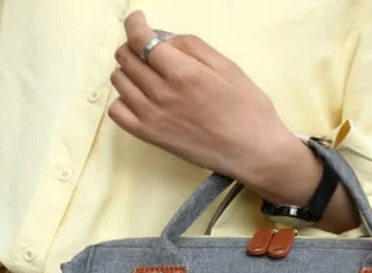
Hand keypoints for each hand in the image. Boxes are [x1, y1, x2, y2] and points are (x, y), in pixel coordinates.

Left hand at [108, 10, 297, 180]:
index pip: (139, 38)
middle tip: (150, 51)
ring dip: (128, 71)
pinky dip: (122, 100)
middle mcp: (162, 93)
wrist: (254, 152)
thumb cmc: (247, 110)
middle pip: (126, 58)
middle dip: (134, 46)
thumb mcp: (226, 66)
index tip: (138, 20)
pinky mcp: (151, 137)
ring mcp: (153, 117)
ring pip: (119, 82)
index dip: (134, 23)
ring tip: (147, 75)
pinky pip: (117, 112)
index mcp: (183, 72)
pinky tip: (139, 99)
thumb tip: (163, 39)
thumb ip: (191, 46)